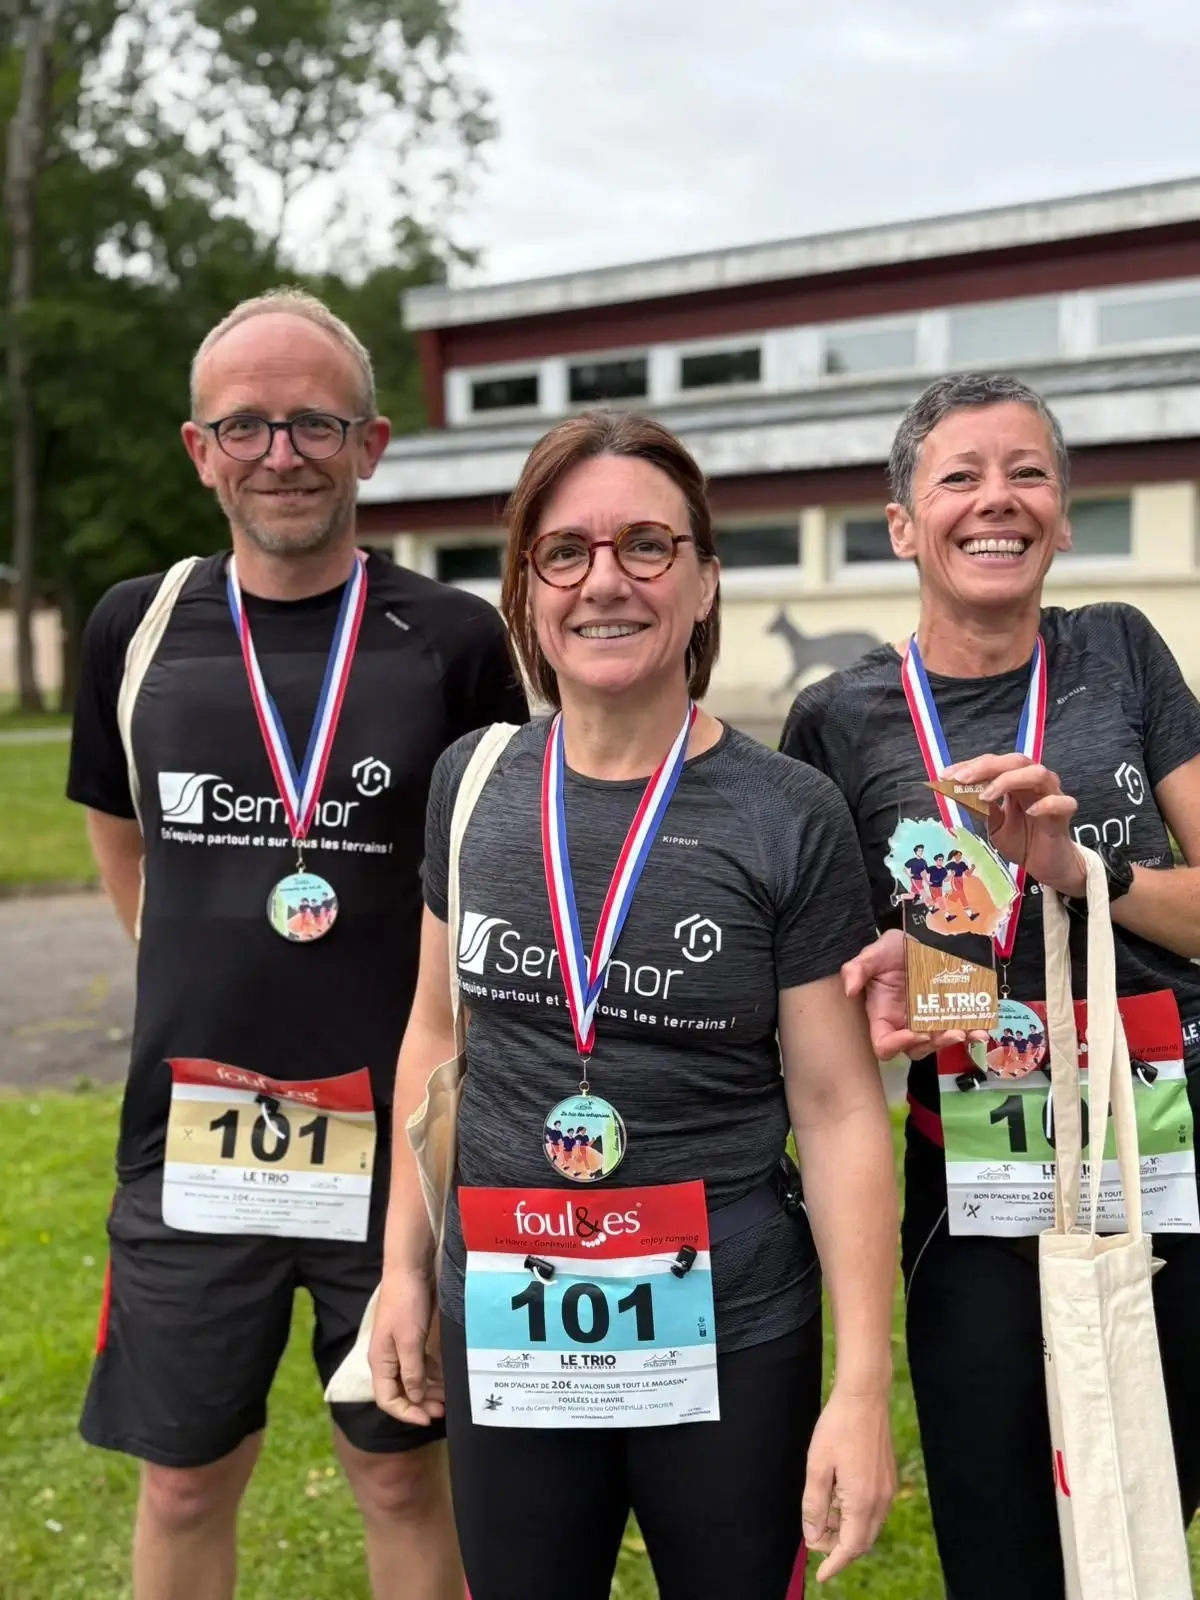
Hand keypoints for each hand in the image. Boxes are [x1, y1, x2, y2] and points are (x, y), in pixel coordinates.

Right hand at [368, 1266, 444, 1425]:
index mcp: (380, 1362)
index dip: (406, 1413)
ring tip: (447, 1398)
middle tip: (442, 1411)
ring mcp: (400, 1348)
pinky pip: (421, 1364)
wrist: (410, 1268)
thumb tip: (415, 1399)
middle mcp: (388, 1358)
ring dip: (429, 1390)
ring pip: (413, 1379)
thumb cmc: (406, 1303)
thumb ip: (411, 1372)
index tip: (428, 1419)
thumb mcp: (409, 1340)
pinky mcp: (412, 1337)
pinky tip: (446, 1377)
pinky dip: (432, 1373)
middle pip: (401, 1392)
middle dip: (420, 1404)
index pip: (388, 1400)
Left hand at [803, 1385, 896, 1582]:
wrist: (864, 1397)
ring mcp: (887, 1490)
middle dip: (838, 1548)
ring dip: (846, 1531)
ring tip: (822, 1517)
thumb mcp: (817, 1466)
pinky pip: (873, 1510)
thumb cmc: (838, 1427)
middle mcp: (881, 1501)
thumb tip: (813, 1535)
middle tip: (814, 1540)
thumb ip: (814, 1505)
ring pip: (868, 1526)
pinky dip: (856, 1516)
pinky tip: (838, 1500)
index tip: (821, 1576)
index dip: (834, 1564)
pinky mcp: (888, 1478)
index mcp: (863, 1501)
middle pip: (861, 1541)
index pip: (850, 1548)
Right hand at [842, 930, 987, 1059]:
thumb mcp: (874, 954)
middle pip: (916, 1049)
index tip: (915, 1033)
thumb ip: (857, 969)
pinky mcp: (948, 1014)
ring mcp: (928, 1020)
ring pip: (940, 1043)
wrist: (919, 938)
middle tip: (952, 1032)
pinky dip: (972, 1032)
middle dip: (935, 1044)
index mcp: (883, 1015)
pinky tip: (982, 1028)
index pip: (884, 1044)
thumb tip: (849, 989)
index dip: (897, 1045)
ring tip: (971, 1031)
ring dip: (956, 1040)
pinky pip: (960, 1029)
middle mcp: (904, 1024)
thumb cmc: (892, 949)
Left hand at [945, 754, 1085, 897]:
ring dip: (1009, 780)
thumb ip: (981, 807)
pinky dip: (1046, 804)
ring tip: (986, 796)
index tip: (945, 775)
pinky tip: (1030, 812)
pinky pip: (1063, 802)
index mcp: (1016, 781)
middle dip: (986, 767)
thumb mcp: (994, 824)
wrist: (1046, 865)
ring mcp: (1052, 795)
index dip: (970, 766)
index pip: (994, 763)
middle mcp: (1034, 782)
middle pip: (1015, 761)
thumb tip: (955, 791)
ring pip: (1038, 774)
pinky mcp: (1065, 815)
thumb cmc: (1022, 840)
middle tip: (962, 780)